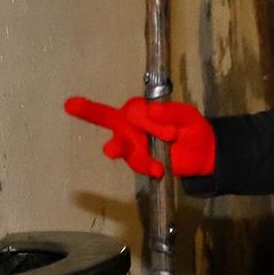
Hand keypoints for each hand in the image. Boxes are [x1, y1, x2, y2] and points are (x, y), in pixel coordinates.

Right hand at [64, 96, 215, 178]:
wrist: (202, 153)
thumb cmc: (190, 127)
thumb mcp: (187, 115)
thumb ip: (170, 112)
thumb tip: (151, 110)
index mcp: (141, 109)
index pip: (133, 111)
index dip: (148, 122)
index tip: (172, 134)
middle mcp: (130, 124)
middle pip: (106, 117)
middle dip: (88, 111)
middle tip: (71, 104)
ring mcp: (131, 144)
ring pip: (120, 145)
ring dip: (124, 149)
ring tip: (114, 151)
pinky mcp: (138, 161)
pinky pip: (136, 163)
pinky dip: (147, 166)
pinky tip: (158, 170)